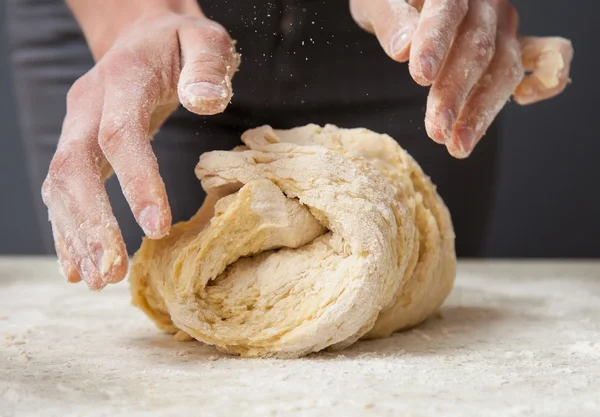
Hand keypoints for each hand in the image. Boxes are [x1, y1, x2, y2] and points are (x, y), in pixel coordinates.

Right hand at [42, 3, 239, 289]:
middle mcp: (88, 106)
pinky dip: (68, 228)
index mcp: (122, 80)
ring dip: (76, 235)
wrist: (141, 36)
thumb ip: (207, 66)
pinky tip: (79, 265)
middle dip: (92, 222)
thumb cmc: (180, 43)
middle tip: (113, 272)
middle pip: (76, 167)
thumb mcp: (204, 40)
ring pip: (62, 184)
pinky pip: (63, 190)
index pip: (120, 134)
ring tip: (99, 279)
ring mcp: (77, 126)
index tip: (157, 228)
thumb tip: (206, 101)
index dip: (136, 181)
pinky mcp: (79, 144)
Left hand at [350, 0, 573, 157]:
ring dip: (483, 109)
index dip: (435, 43)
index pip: (448, 10)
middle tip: (436, 130)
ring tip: (458, 145)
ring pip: (505, 66)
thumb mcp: (376, 3)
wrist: (406, 1)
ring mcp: (503, 26)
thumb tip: (403, 49)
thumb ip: (390, 19)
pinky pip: (549, 56)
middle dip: (456, 92)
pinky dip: (547, 79)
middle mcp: (486, 3)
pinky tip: (524, 100)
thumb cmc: (391, 1)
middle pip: (479, 47)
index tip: (420, 76)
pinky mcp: (513, 45)